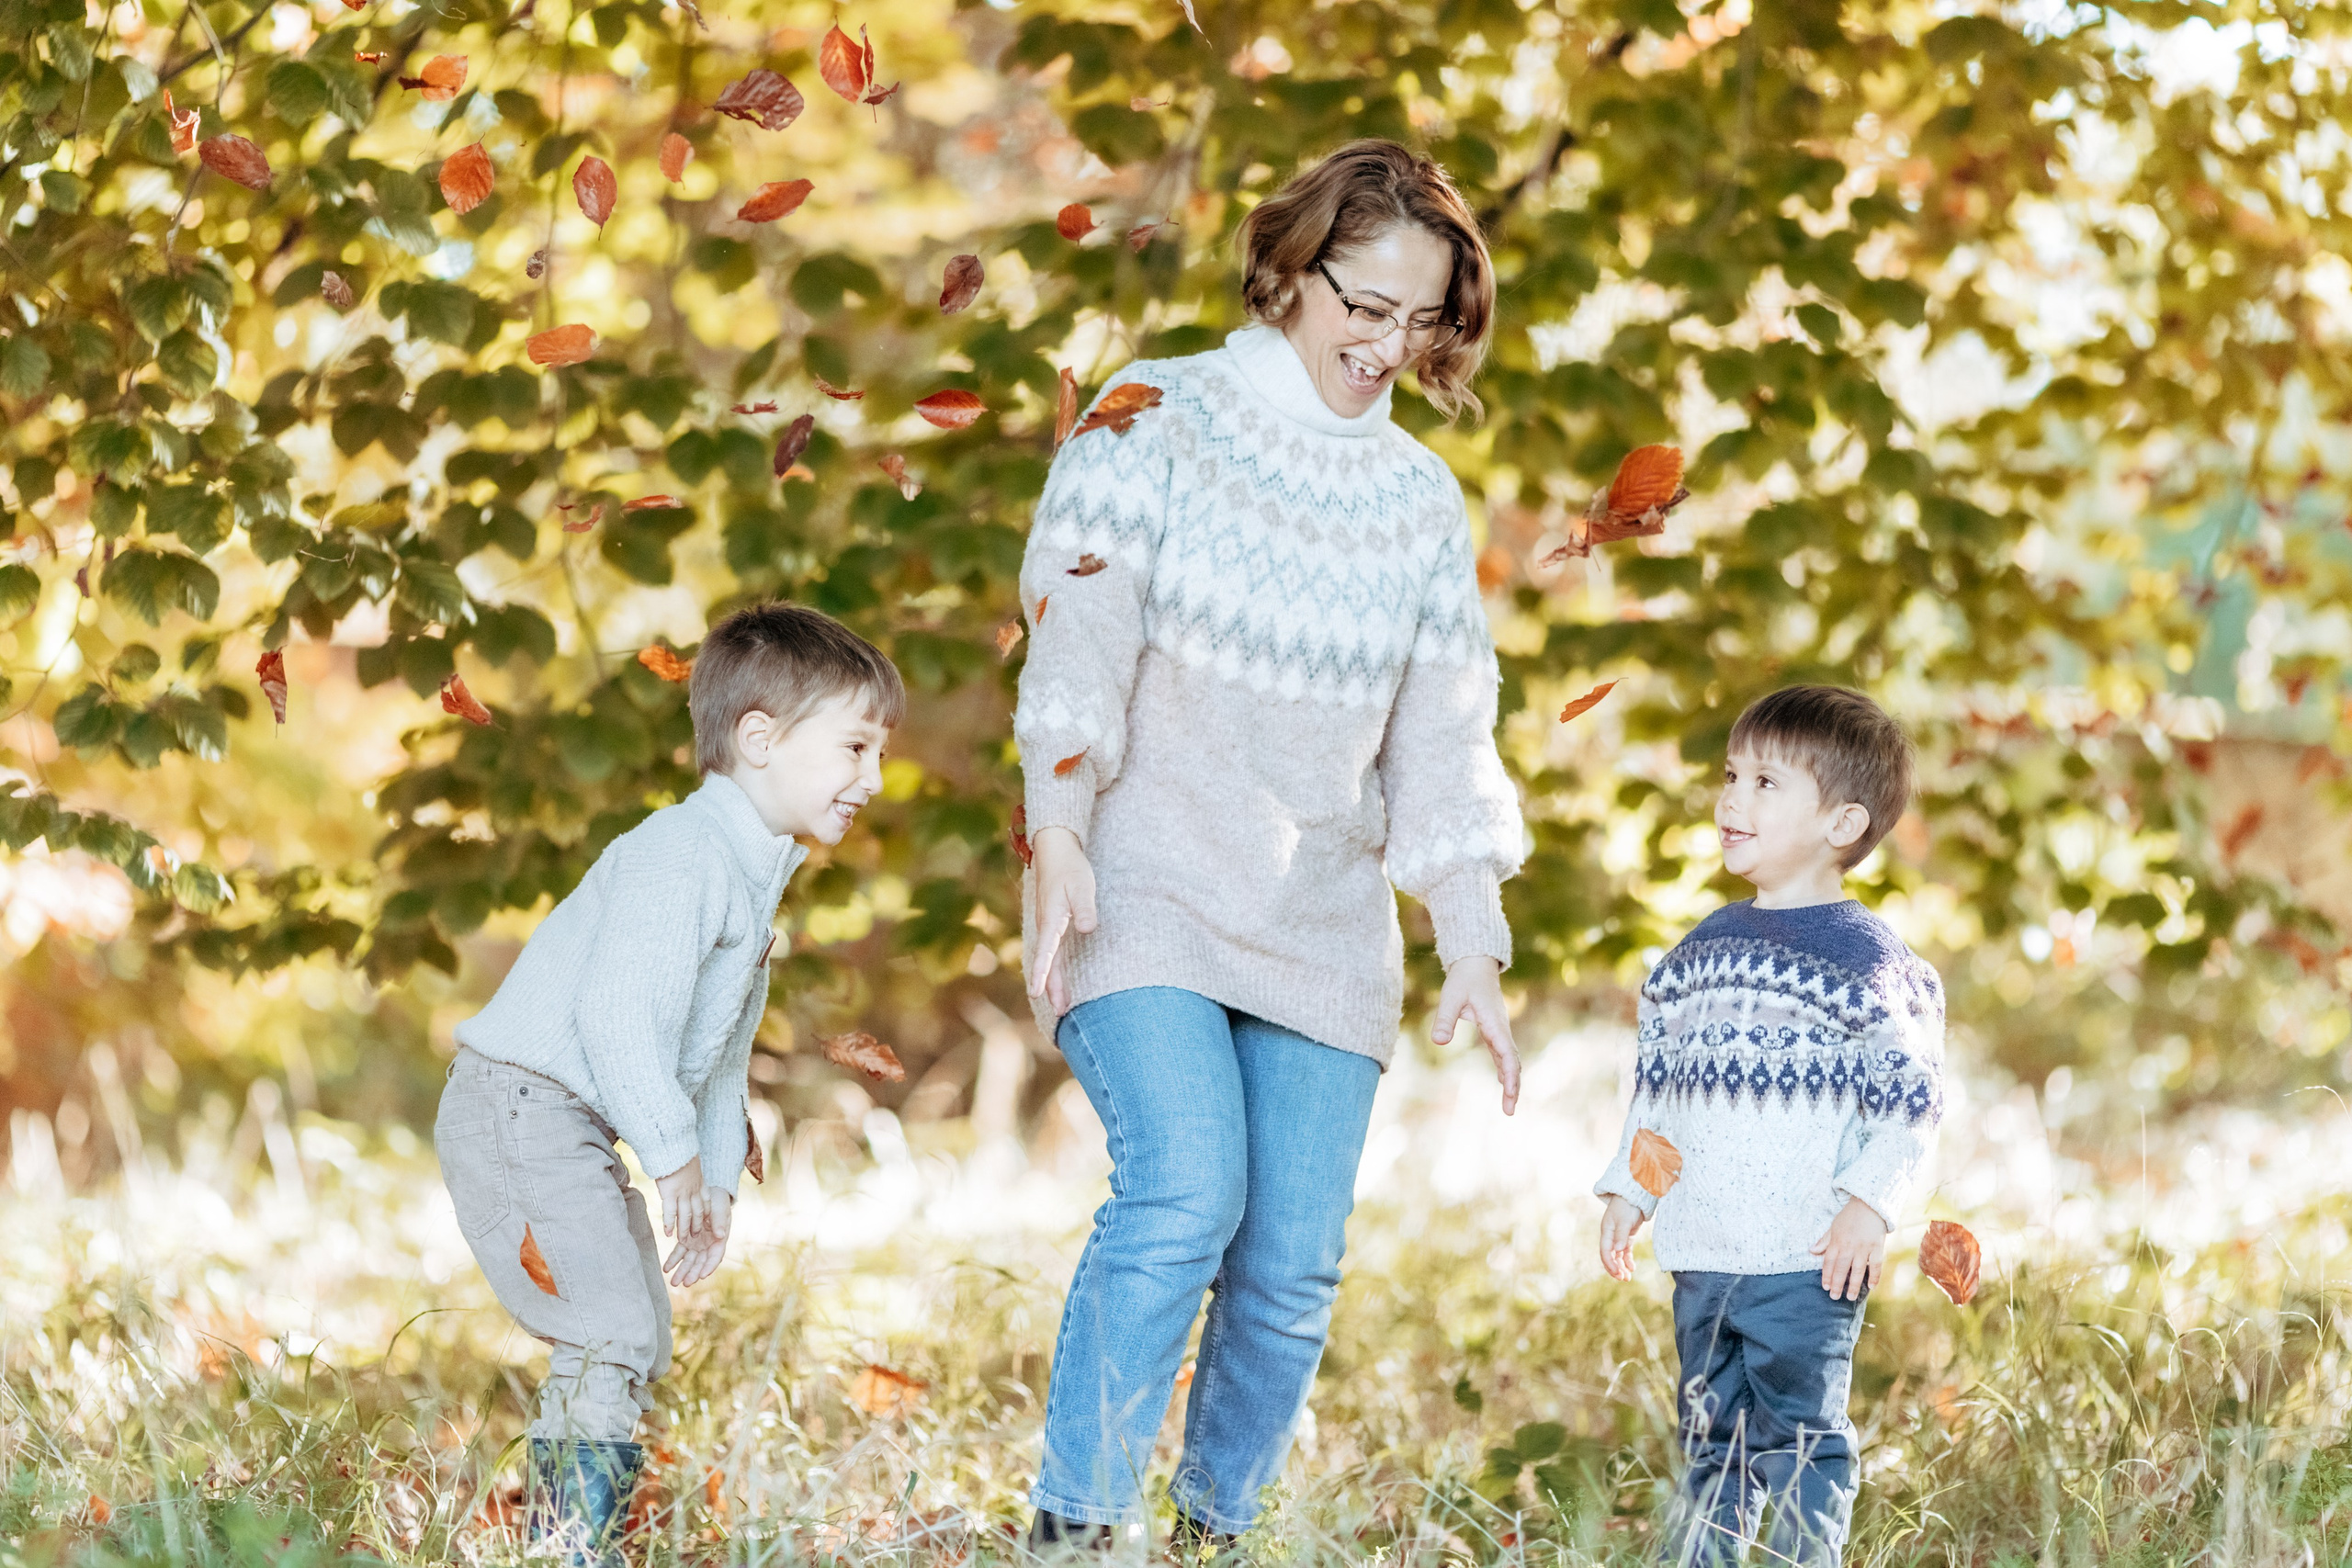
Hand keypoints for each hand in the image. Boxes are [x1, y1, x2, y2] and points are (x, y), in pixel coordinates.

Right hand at [655, 1156, 708, 1242]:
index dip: (706, 1212)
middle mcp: (693, 1190)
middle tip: (695, 1236)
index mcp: (699, 1181)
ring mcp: (682, 1193)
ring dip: (683, 1229)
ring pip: (685, 1216)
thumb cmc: (679, 1150)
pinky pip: (670, 1213)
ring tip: (681, 1240)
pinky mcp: (670, 1194)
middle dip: (696, 1225)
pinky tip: (667, 1233)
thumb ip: (690, 1169)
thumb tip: (686, 1168)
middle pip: (697, 1212)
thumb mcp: (690, 1160)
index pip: (706, 1201)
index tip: (706, 1221)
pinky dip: (669, 1224)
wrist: (675, 1146)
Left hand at [664, 1190, 729, 1285]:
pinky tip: (666, 1268)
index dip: (709, 1267)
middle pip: (700, 1263)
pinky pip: (679, 1252)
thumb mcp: (720, 1210)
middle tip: (685, 1283)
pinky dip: (673, 1260)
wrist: (707, 1195)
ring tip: (674, 1281)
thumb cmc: (717, 1202)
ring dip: (682, 1271)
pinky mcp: (686, 1240)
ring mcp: (697, 1244)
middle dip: (693, 1273)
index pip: (715, 1257)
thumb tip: (721, 1235)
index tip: (703, 1275)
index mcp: (719, 1240)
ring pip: (689, 1261)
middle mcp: (708, 1246)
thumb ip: (720, 1222)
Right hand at [1026, 825, 1097, 1015]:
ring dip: (1052, 982)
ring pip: (1048, 959)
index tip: (1037, 993)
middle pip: (1047, 962)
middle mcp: (1045, 925)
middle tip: (1060, 1012)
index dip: (1042, 973)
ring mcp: (1047, 925)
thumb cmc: (1070, 867)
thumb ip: (1085, 908)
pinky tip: (1057, 980)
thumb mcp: (1082, 885)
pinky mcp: (1052, 923)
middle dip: (1051, 987)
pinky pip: (1050, 952)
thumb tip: (1087, 929)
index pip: (1046, 951)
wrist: (1054, 849)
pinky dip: (1052, 969)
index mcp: (1051, 918)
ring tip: (1061, 1005)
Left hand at [1432, 955, 1520, 1113]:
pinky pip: (1503, 1054)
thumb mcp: (1451, 997)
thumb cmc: (1464, 979)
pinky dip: (1505, 1070)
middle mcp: (1502, 1029)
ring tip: (1508, 1106)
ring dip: (1511, 1081)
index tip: (1510, 1093)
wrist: (1476, 963)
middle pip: (1512, 1062)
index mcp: (1495, 1023)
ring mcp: (1500, 1030)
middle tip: (1509, 1111)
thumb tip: (1439, 1042)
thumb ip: (1445, 1018)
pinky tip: (1504, 1083)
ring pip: (1510, 1060)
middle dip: (1513, 1086)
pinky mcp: (1495, 1030)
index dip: (1510, 1075)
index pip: (1507, 1054)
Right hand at [1598, 1195, 1645, 1281]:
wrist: (1633, 1195)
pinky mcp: (1626, 1236)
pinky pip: (1625, 1252)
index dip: (1610, 1263)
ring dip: (1621, 1267)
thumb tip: (1617, 1251)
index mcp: (1606, 1232)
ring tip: (1628, 1278)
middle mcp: (1610, 1236)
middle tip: (1623, 1279)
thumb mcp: (1624, 1220)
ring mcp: (1618, 1237)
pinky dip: (1628, 1260)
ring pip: (1617, 1256)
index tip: (1618, 1273)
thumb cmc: (1626, 1206)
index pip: (1605, 1252)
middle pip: (1610, 1256)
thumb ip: (1621, 1235)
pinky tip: (1632, 1267)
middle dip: (1615, 1268)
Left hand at [1811, 1195, 1887, 1300]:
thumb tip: (1811, 1251)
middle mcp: (1849, 1246)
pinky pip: (1876, 1265)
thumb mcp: (1834, 1226)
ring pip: (1858, 1270)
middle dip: (1837, 1284)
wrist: (1869, 1205)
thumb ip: (1824, 1241)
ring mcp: (1864, 1248)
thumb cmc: (1849, 1216)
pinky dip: (1874, 1276)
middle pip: (1841, 1269)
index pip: (1829, 1262)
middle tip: (1834, 1297)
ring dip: (1854, 1285)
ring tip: (1850, 1297)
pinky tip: (1871, 1287)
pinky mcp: (1877, 1248)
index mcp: (1837, 1241)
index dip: (1827, 1275)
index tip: (1825, 1287)